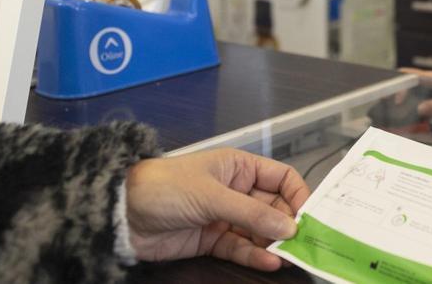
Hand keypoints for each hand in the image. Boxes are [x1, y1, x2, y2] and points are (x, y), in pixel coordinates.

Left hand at [124, 149, 310, 270]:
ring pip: (260, 232)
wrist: (122, 213)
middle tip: (304, 243)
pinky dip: (256, 256)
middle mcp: (236, 190)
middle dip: (289, 225)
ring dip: (274, 244)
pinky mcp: (212, 241)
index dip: (298, 195)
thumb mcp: (211, 196)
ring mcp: (224, 217)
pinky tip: (270, 262)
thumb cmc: (165, 187)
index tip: (309, 216)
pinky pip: (241, 249)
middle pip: (274, 209)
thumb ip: (251, 214)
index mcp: (238, 167)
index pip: (281, 178)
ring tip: (290, 257)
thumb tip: (290, 227)